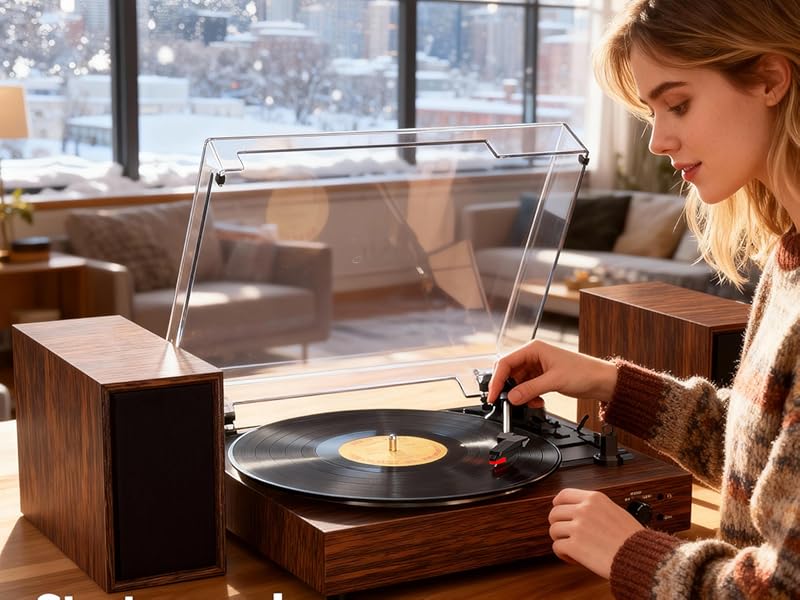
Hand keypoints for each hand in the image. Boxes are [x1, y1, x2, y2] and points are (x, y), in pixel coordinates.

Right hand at [487, 340, 617, 407]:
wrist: (601, 380)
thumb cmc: (583, 372)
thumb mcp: (554, 381)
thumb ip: (530, 389)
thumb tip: (511, 397)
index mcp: (533, 349)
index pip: (505, 362)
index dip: (497, 380)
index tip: (493, 395)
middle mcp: (532, 356)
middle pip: (509, 372)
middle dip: (508, 388)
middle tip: (507, 402)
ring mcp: (536, 366)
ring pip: (517, 382)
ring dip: (521, 395)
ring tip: (531, 402)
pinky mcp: (541, 376)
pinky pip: (526, 387)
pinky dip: (529, 396)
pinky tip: (538, 400)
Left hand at [548, 488, 643, 578]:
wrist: (640, 557)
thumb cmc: (633, 539)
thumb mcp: (615, 510)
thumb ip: (596, 508)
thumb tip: (579, 510)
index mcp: (594, 498)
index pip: (564, 494)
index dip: (558, 504)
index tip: (558, 509)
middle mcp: (584, 510)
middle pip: (555, 513)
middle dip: (559, 525)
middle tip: (567, 534)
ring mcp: (578, 527)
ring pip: (553, 530)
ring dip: (561, 540)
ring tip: (572, 547)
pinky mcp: (575, 546)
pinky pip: (557, 547)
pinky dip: (563, 554)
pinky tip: (573, 557)